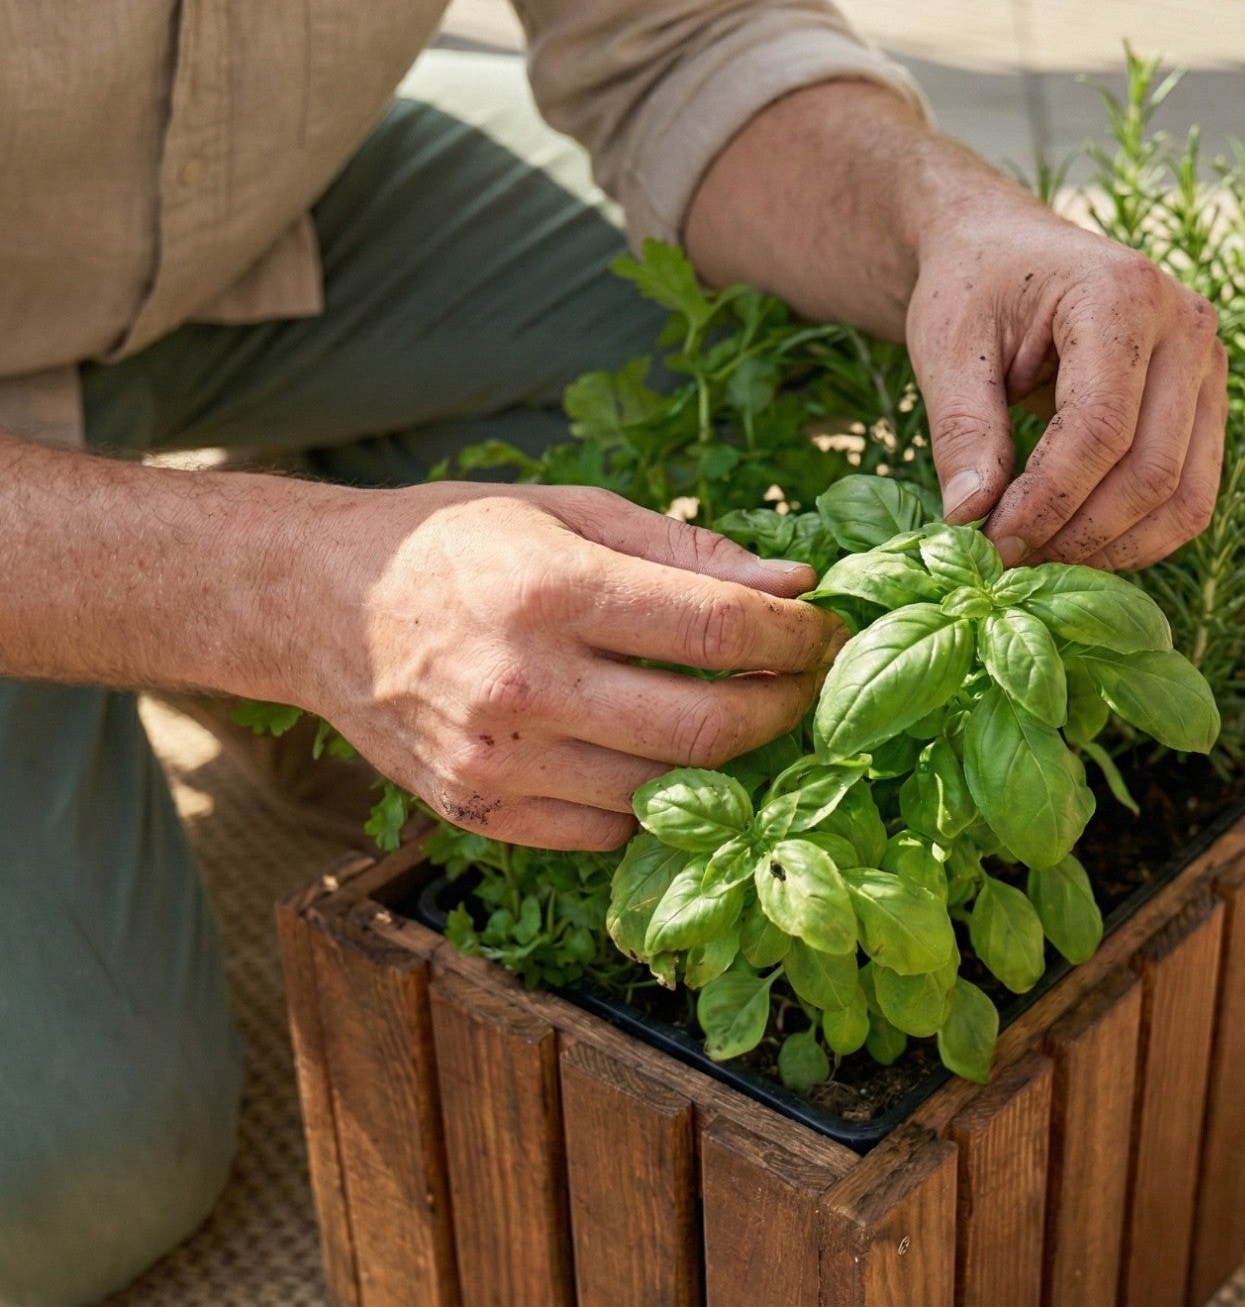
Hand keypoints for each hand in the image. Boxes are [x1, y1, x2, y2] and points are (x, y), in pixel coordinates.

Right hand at [304, 483, 843, 850]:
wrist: (320, 607)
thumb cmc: (454, 544)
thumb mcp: (566, 510)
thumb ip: (682, 550)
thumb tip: (789, 581)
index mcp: (549, 589)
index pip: (714, 625)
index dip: (794, 633)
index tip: (826, 628)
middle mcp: (523, 685)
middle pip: (707, 727)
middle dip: (785, 706)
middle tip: (808, 680)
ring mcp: (498, 763)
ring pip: (665, 791)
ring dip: (727, 758)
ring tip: (739, 711)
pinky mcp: (479, 813)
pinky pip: (606, 832)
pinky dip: (653, 799)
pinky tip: (658, 752)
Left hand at [906, 190, 1226, 571]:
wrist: (1001, 247)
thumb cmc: (972, 288)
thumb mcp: (948, 349)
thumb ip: (962, 433)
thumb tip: (971, 520)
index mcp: (1121, 295)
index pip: (1101, 428)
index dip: (1049, 500)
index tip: (991, 541)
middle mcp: (1187, 326)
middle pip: (1151, 471)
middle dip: (1077, 534)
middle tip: (1008, 562)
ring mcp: (1208, 365)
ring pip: (1185, 496)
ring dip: (1112, 548)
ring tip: (1038, 560)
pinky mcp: (1206, 402)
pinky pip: (1191, 495)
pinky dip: (1137, 536)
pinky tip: (1075, 546)